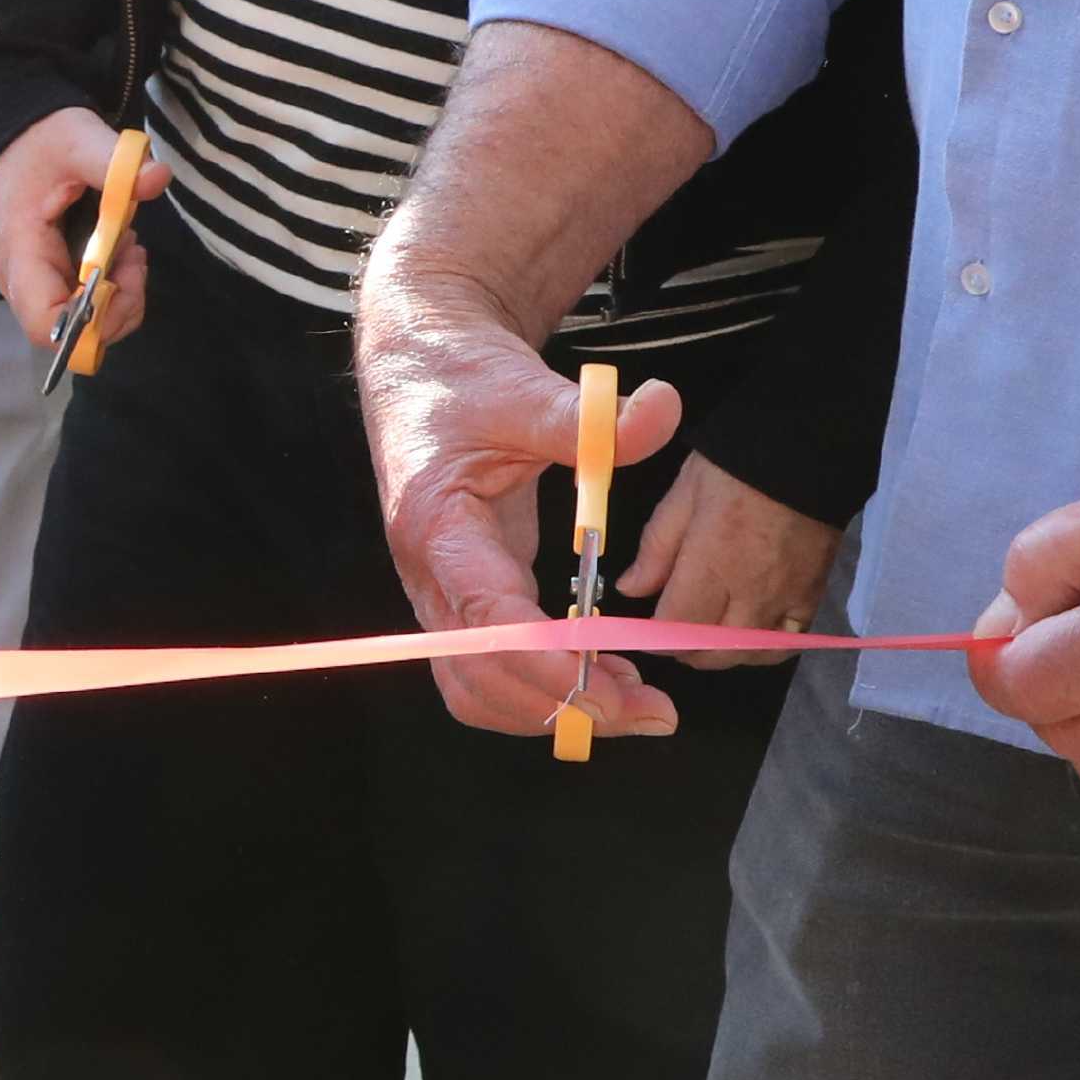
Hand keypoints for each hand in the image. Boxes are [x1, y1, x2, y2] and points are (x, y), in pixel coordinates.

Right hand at [0, 106, 146, 359]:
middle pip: (68, 331)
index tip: (124, 279)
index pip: (47, 324)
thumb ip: (116, 163)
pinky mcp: (38, 275)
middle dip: (115, 303)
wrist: (7, 133)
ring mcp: (25, 281)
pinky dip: (106, 285)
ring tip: (128, 246)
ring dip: (115, 293)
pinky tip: (116, 248)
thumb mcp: (78, 139)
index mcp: (18, 253)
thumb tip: (158, 178)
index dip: (94, 321)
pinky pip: (75, 301)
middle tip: (135, 253)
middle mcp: (14, 280)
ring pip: (77, 321)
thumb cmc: (37, 139)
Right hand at [352, 297, 689, 742]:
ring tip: (636, 703)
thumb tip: (662, 409)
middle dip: (562, 705)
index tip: (613, 686)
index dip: (548, 663)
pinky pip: (491, 670)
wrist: (417, 369)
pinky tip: (605, 678)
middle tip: (648, 710)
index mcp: (439, 527)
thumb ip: (589, 416)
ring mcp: (442, 593)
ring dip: (553, 709)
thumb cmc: (460, 380)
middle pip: (479, 677)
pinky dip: (545, 690)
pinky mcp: (464, 597)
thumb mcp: (522, 388)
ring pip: (478, 688)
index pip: (488, 620)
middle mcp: (431, 575)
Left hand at [626, 447, 835, 634]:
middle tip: (670, 633)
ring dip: (722, 655)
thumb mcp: (682, 497)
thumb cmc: (733, 468)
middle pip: (714, 652)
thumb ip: (655, 548)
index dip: (654, 638)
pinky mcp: (813, 595)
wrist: (805, 450)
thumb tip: (628, 590)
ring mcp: (787, 598)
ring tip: (706, 636)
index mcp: (712, 564)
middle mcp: (751, 592)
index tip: (642, 632)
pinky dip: (764, 649)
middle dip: (684, 651)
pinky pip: (789, 642)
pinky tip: (748, 635)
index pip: (677, 627)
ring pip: (751, 655)